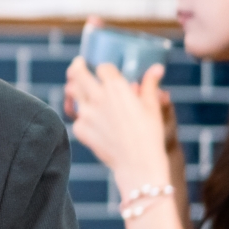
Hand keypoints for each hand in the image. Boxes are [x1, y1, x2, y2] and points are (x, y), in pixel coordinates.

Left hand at [64, 52, 171, 189]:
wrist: (138, 163)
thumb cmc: (150, 134)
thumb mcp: (152, 106)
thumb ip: (150, 84)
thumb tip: (157, 68)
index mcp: (116, 88)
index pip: (103, 67)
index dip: (105, 68)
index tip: (104, 70)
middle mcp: (97, 97)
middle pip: (78, 74)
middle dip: (77, 67)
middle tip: (78, 65)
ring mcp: (86, 114)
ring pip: (72, 93)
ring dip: (74, 88)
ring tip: (78, 88)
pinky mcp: (80, 129)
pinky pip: (77, 117)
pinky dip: (82, 115)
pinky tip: (90, 117)